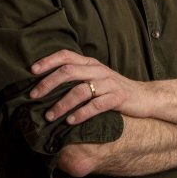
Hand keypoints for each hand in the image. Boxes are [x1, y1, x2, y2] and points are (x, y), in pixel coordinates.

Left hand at [29, 50, 151, 124]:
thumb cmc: (114, 90)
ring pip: (80, 90)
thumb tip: (47, 85)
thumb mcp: (96, 78)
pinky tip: (70, 122)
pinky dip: (81, 114)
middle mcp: (98, 70)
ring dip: (62, 104)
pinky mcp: (118, 98)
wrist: (145, 97)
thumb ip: (78, 77)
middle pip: (68, 71)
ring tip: (50, 116)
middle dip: (48, 83)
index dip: (48, 61)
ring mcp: (108, 84)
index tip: (31, 71)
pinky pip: (96, 105)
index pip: (66, 55)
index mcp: (91, 63)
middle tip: (33, 96)